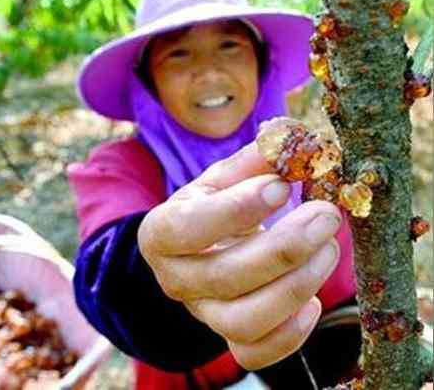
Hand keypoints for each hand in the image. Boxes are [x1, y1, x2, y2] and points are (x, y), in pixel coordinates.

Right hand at [138, 141, 341, 369]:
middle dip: (284, 247)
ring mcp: (201, 313)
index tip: (282, 187)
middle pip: (225, 276)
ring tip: (329, 249)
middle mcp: (175, 278)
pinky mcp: (228, 337)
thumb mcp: (224, 178)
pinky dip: (290, 334)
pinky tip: (313, 302)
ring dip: (295, 285)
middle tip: (326, 215)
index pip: (190, 226)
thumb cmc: (213, 207)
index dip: (237, 209)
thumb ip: (255, 160)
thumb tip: (295, 137)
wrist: (200, 248)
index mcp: (163, 232)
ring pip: (243, 320)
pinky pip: (254, 353)